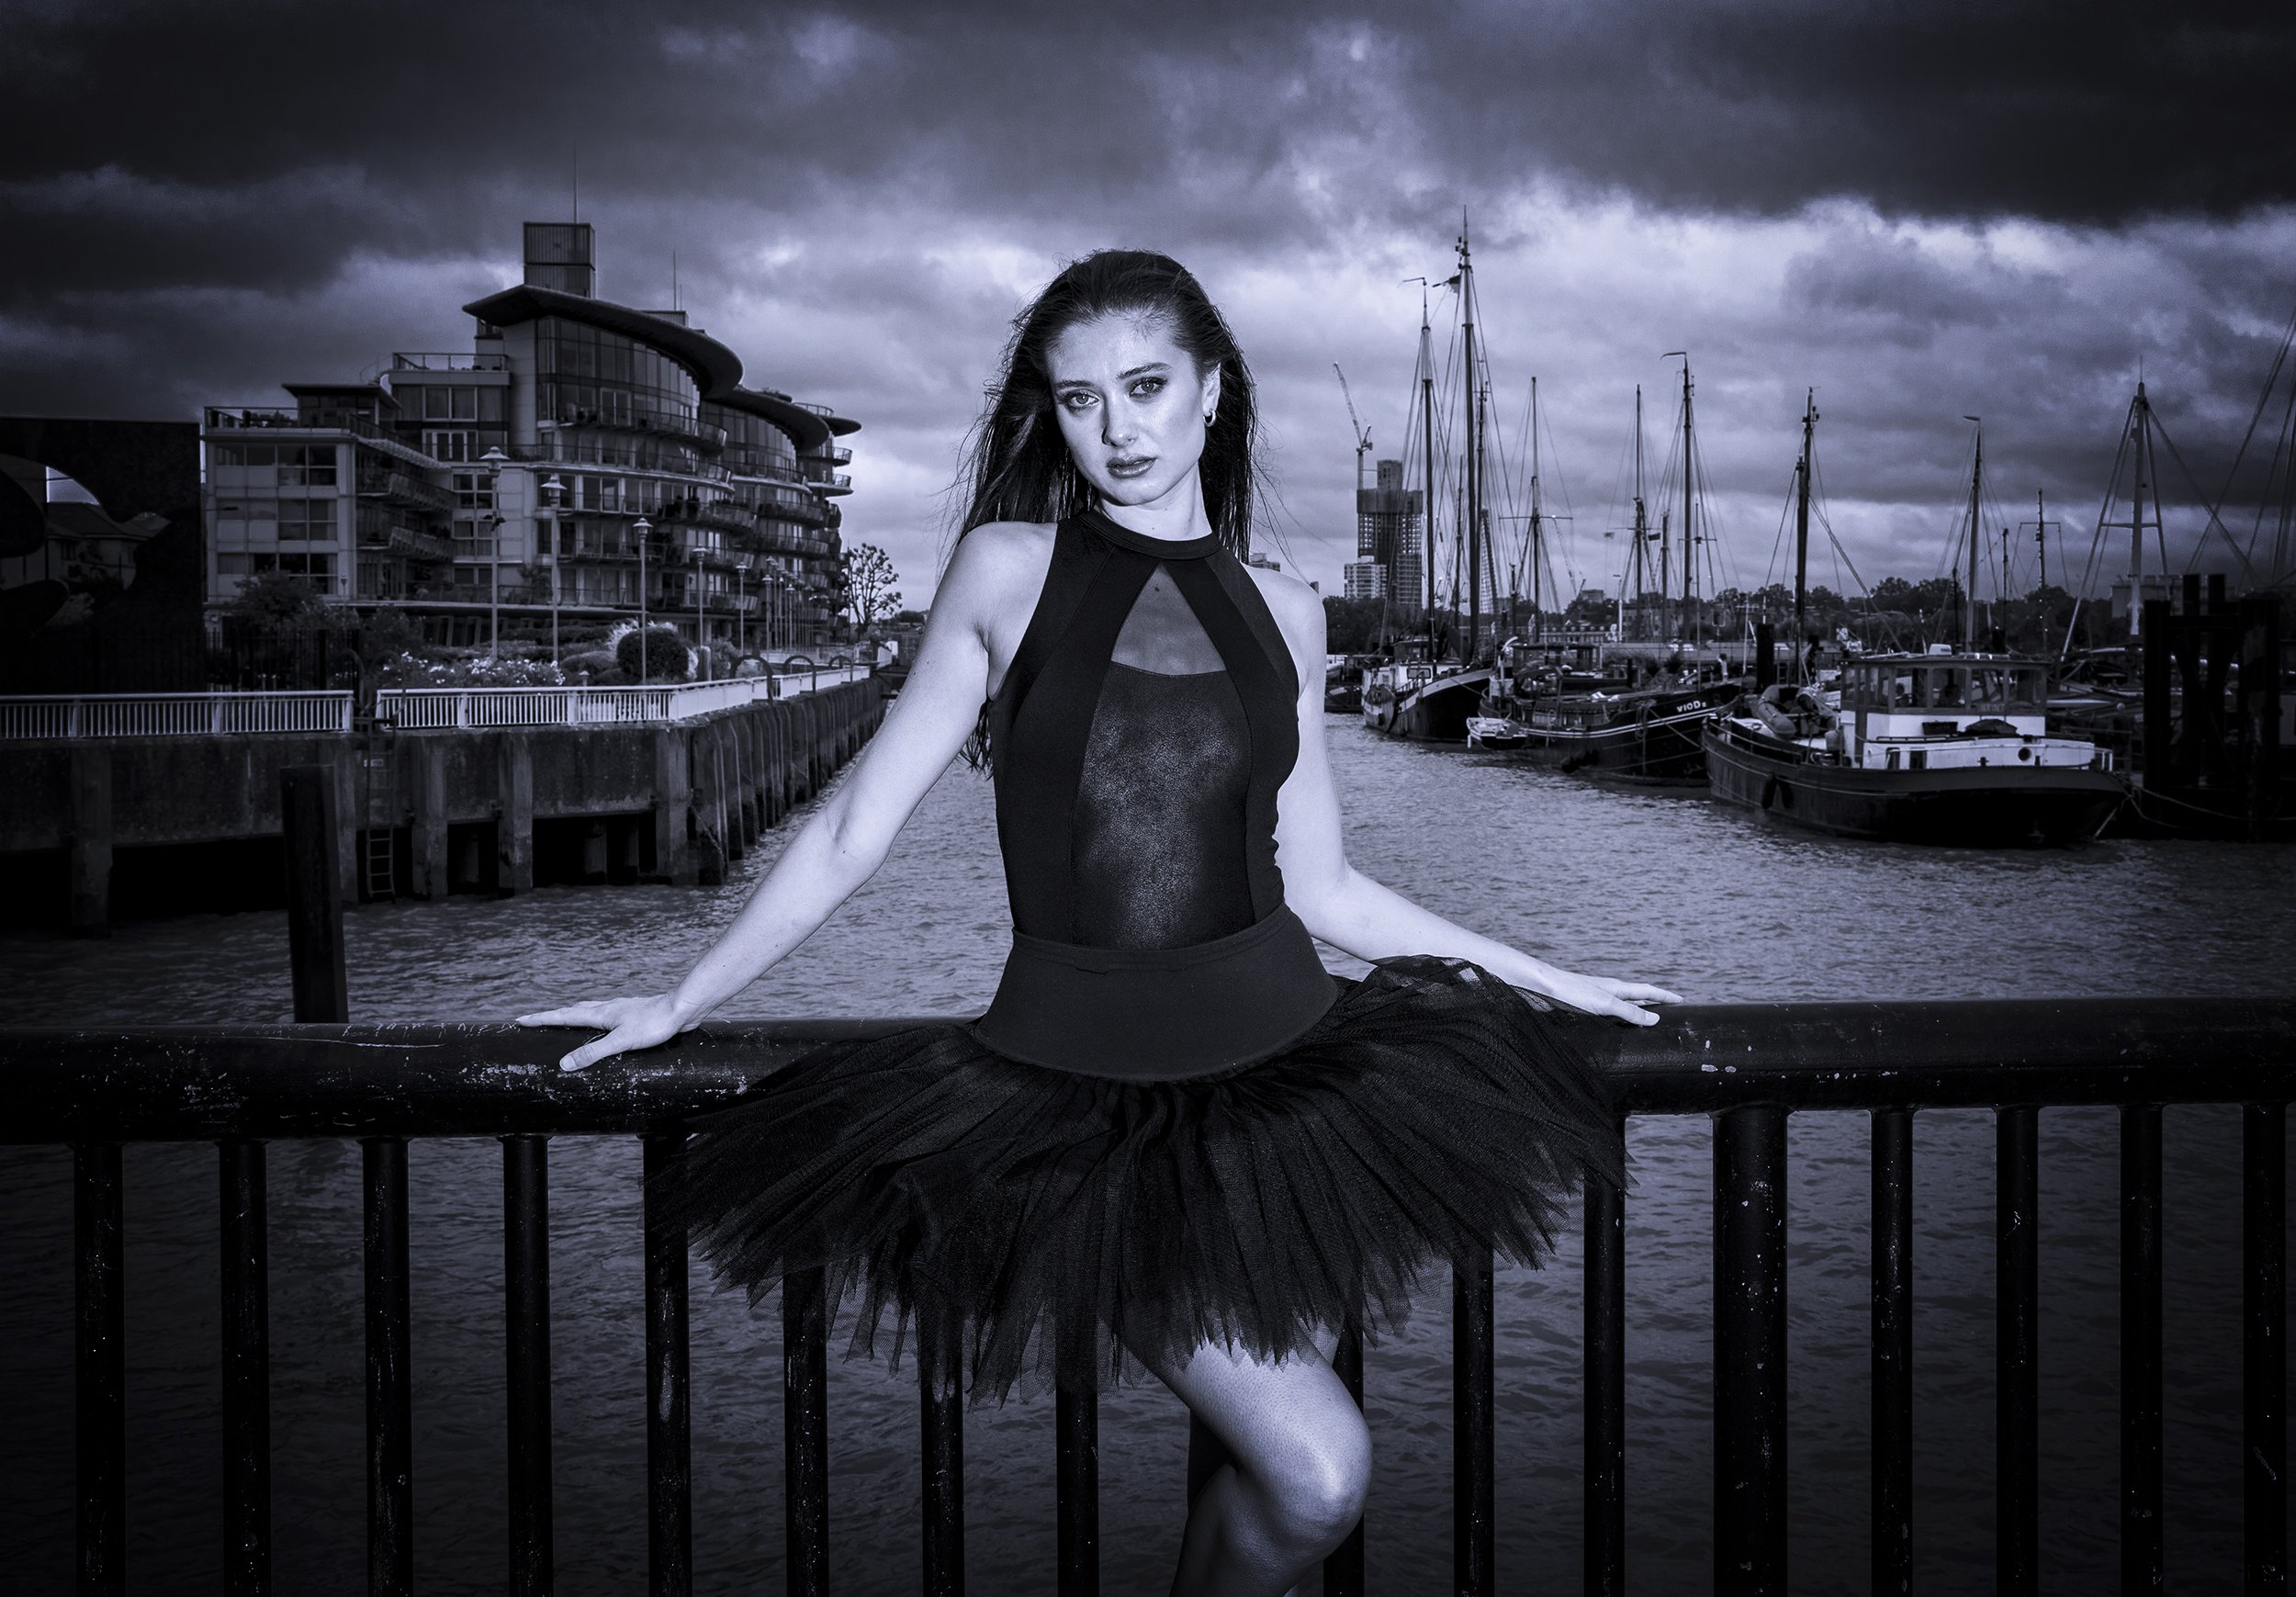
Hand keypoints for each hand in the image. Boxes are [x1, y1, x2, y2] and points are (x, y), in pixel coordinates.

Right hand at [515, 993, 698, 1071]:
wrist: (682, 1009)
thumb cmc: (654, 1024)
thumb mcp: (621, 1041)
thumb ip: (594, 1052)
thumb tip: (565, 1063)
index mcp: (600, 1014)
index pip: (563, 1015)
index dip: (542, 1018)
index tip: (521, 1019)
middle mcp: (607, 1009)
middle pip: (573, 1010)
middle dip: (553, 1016)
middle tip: (537, 1020)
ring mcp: (621, 1011)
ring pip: (590, 1011)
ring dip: (574, 1015)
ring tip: (565, 1020)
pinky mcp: (634, 1016)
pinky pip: (606, 1017)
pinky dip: (595, 1020)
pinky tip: (604, 1026)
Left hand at [1534, 970, 1682, 1026]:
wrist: (1543, 988)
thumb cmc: (1573, 992)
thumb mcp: (1606, 1003)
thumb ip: (1630, 1011)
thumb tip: (1655, 1018)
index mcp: (1617, 988)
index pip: (1648, 991)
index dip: (1665, 995)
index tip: (1682, 1000)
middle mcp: (1608, 992)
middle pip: (1637, 998)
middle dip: (1653, 1005)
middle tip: (1669, 1015)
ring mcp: (1596, 1001)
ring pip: (1622, 1008)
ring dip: (1635, 1015)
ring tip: (1646, 1027)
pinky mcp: (1584, 1009)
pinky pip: (1608, 1017)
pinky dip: (1618, 1023)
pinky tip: (1615, 1032)